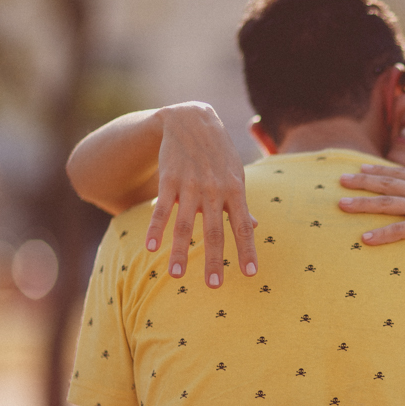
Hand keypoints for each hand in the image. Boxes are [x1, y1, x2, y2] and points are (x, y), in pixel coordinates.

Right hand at [145, 103, 257, 286]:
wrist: (190, 119)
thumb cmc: (218, 154)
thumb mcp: (235, 175)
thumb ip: (241, 204)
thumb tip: (254, 227)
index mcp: (235, 191)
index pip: (243, 227)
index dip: (247, 250)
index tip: (251, 274)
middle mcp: (214, 190)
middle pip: (214, 231)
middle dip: (214, 259)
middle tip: (214, 286)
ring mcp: (190, 185)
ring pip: (184, 224)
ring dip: (179, 251)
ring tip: (176, 276)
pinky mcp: (169, 180)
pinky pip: (161, 208)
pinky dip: (155, 229)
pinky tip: (150, 248)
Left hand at [337, 163, 404, 265]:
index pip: (402, 173)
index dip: (380, 169)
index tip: (361, 167)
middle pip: (389, 183)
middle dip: (362, 180)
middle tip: (340, 179)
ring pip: (387, 203)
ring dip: (362, 204)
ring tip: (341, 205)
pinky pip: (399, 230)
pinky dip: (380, 234)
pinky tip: (364, 238)